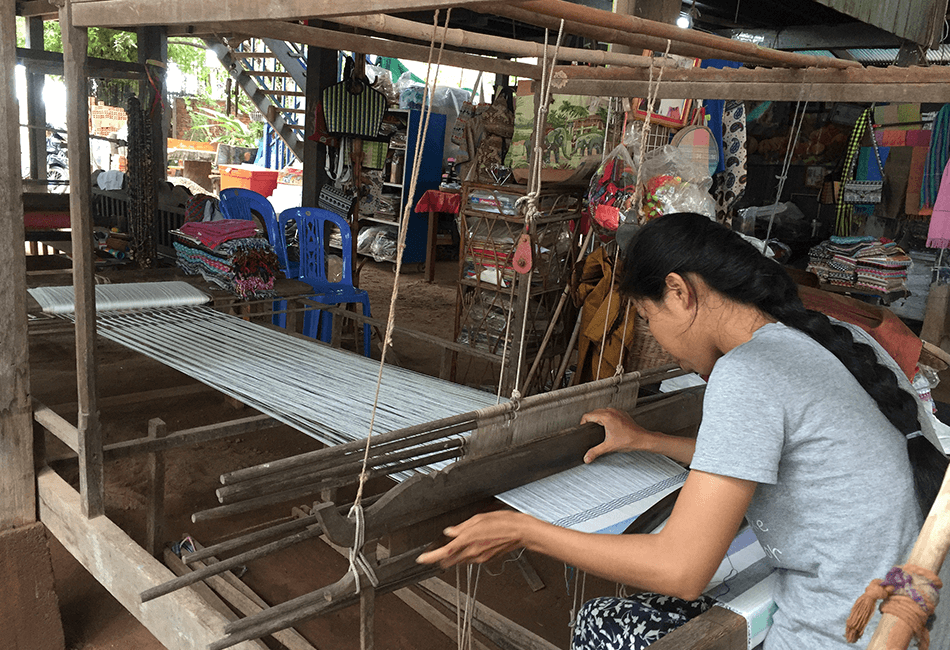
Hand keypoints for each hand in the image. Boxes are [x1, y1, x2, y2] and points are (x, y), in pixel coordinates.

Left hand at [416, 511, 531, 567]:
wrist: (520, 532)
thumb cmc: (503, 523)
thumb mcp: (479, 519)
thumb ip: (461, 527)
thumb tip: (450, 531)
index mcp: (468, 540)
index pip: (443, 553)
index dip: (430, 558)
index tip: (421, 559)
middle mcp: (472, 552)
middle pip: (448, 561)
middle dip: (439, 558)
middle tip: (433, 552)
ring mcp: (479, 558)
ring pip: (459, 560)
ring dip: (452, 555)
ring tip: (452, 545)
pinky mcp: (485, 559)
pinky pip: (469, 559)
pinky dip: (464, 554)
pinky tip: (468, 544)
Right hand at [580, 408, 656, 463]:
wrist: (642, 439)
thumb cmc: (629, 440)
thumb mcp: (608, 447)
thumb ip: (595, 452)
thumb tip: (587, 457)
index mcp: (606, 417)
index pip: (587, 415)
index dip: (583, 422)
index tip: (583, 428)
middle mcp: (611, 412)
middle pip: (594, 412)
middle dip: (590, 420)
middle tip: (589, 429)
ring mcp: (617, 412)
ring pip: (602, 411)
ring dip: (598, 417)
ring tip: (597, 427)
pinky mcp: (622, 414)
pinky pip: (610, 412)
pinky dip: (607, 417)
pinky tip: (608, 426)